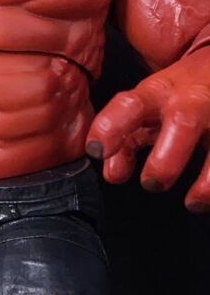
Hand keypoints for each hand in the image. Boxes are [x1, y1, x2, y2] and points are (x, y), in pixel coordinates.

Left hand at [86, 46, 209, 211]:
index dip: (111, 128)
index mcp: (158, 93)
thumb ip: (123, 137)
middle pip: (183, 124)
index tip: (96, 150)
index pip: (130, 106)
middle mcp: (191, 101)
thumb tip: (113, 174)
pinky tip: (209, 198)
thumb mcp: (146, 105)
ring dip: (207, 181)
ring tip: (193, 201)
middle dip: (166, 160)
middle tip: (152, 183)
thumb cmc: (178, 92)